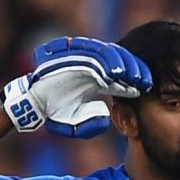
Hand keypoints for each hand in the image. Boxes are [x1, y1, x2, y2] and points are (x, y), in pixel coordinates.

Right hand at [0, 36, 150, 138]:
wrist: (32, 105)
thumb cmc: (54, 112)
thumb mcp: (77, 125)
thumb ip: (91, 125)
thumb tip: (105, 118)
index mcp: (97, 78)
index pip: (121, 75)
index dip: (135, 80)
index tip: (147, 89)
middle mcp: (92, 66)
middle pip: (119, 61)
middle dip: (134, 69)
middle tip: (146, 81)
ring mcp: (82, 59)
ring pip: (108, 54)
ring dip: (123, 64)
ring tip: (135, 76)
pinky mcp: (72, 55)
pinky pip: (92, 54)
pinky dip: (105, 61)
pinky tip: (117, 72)